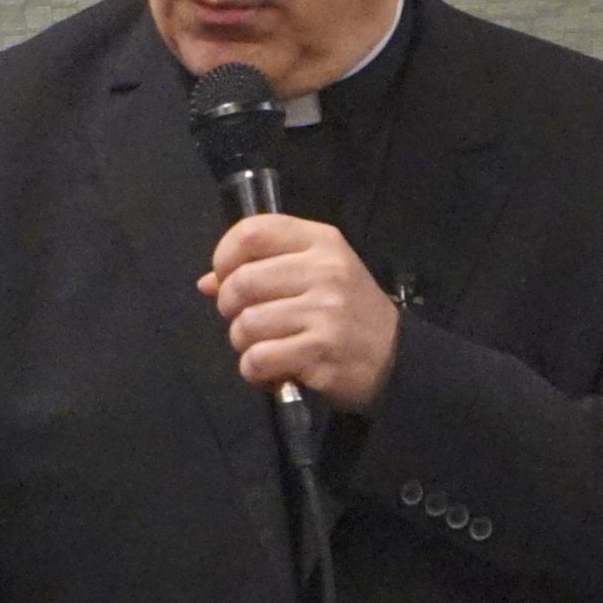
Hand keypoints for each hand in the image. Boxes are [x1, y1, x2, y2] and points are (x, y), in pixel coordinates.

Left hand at [199, 214, 400, 412]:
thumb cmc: (348, 312)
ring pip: (246, 324)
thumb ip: (264, 269)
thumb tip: (207, 282)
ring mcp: (324, 313)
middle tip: (245, 320)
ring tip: (264, 347)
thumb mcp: (317, 274)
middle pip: (242, 282)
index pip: (253, 232)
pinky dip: (254, 371)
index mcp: (321, 242)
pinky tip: (272, 370)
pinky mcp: (319, 353)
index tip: (226, 278)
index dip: (225, 257)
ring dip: (243, 343)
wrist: (395, 358)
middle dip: (230, 308)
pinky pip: (258, 359)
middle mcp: (324, 272)